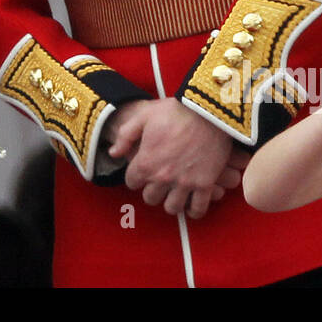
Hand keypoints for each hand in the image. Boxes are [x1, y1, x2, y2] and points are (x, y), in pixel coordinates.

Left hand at [110, 97, 242, 218]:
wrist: (208, 110)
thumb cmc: (175, 111)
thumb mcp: (144, 116)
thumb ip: (126, 136)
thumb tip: (113, 153)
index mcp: (146, 162)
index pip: (132, 182)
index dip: (136, 176)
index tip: (143, 170)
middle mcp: (163, 177)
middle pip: (150, 198)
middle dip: (152, 190)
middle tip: (158, 182)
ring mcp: (185, 183)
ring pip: (172, 207)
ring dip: (170, 201)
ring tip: (173, 193)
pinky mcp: (205, 184)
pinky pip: (198, 209)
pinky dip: (194, 210)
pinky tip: (191, 203)